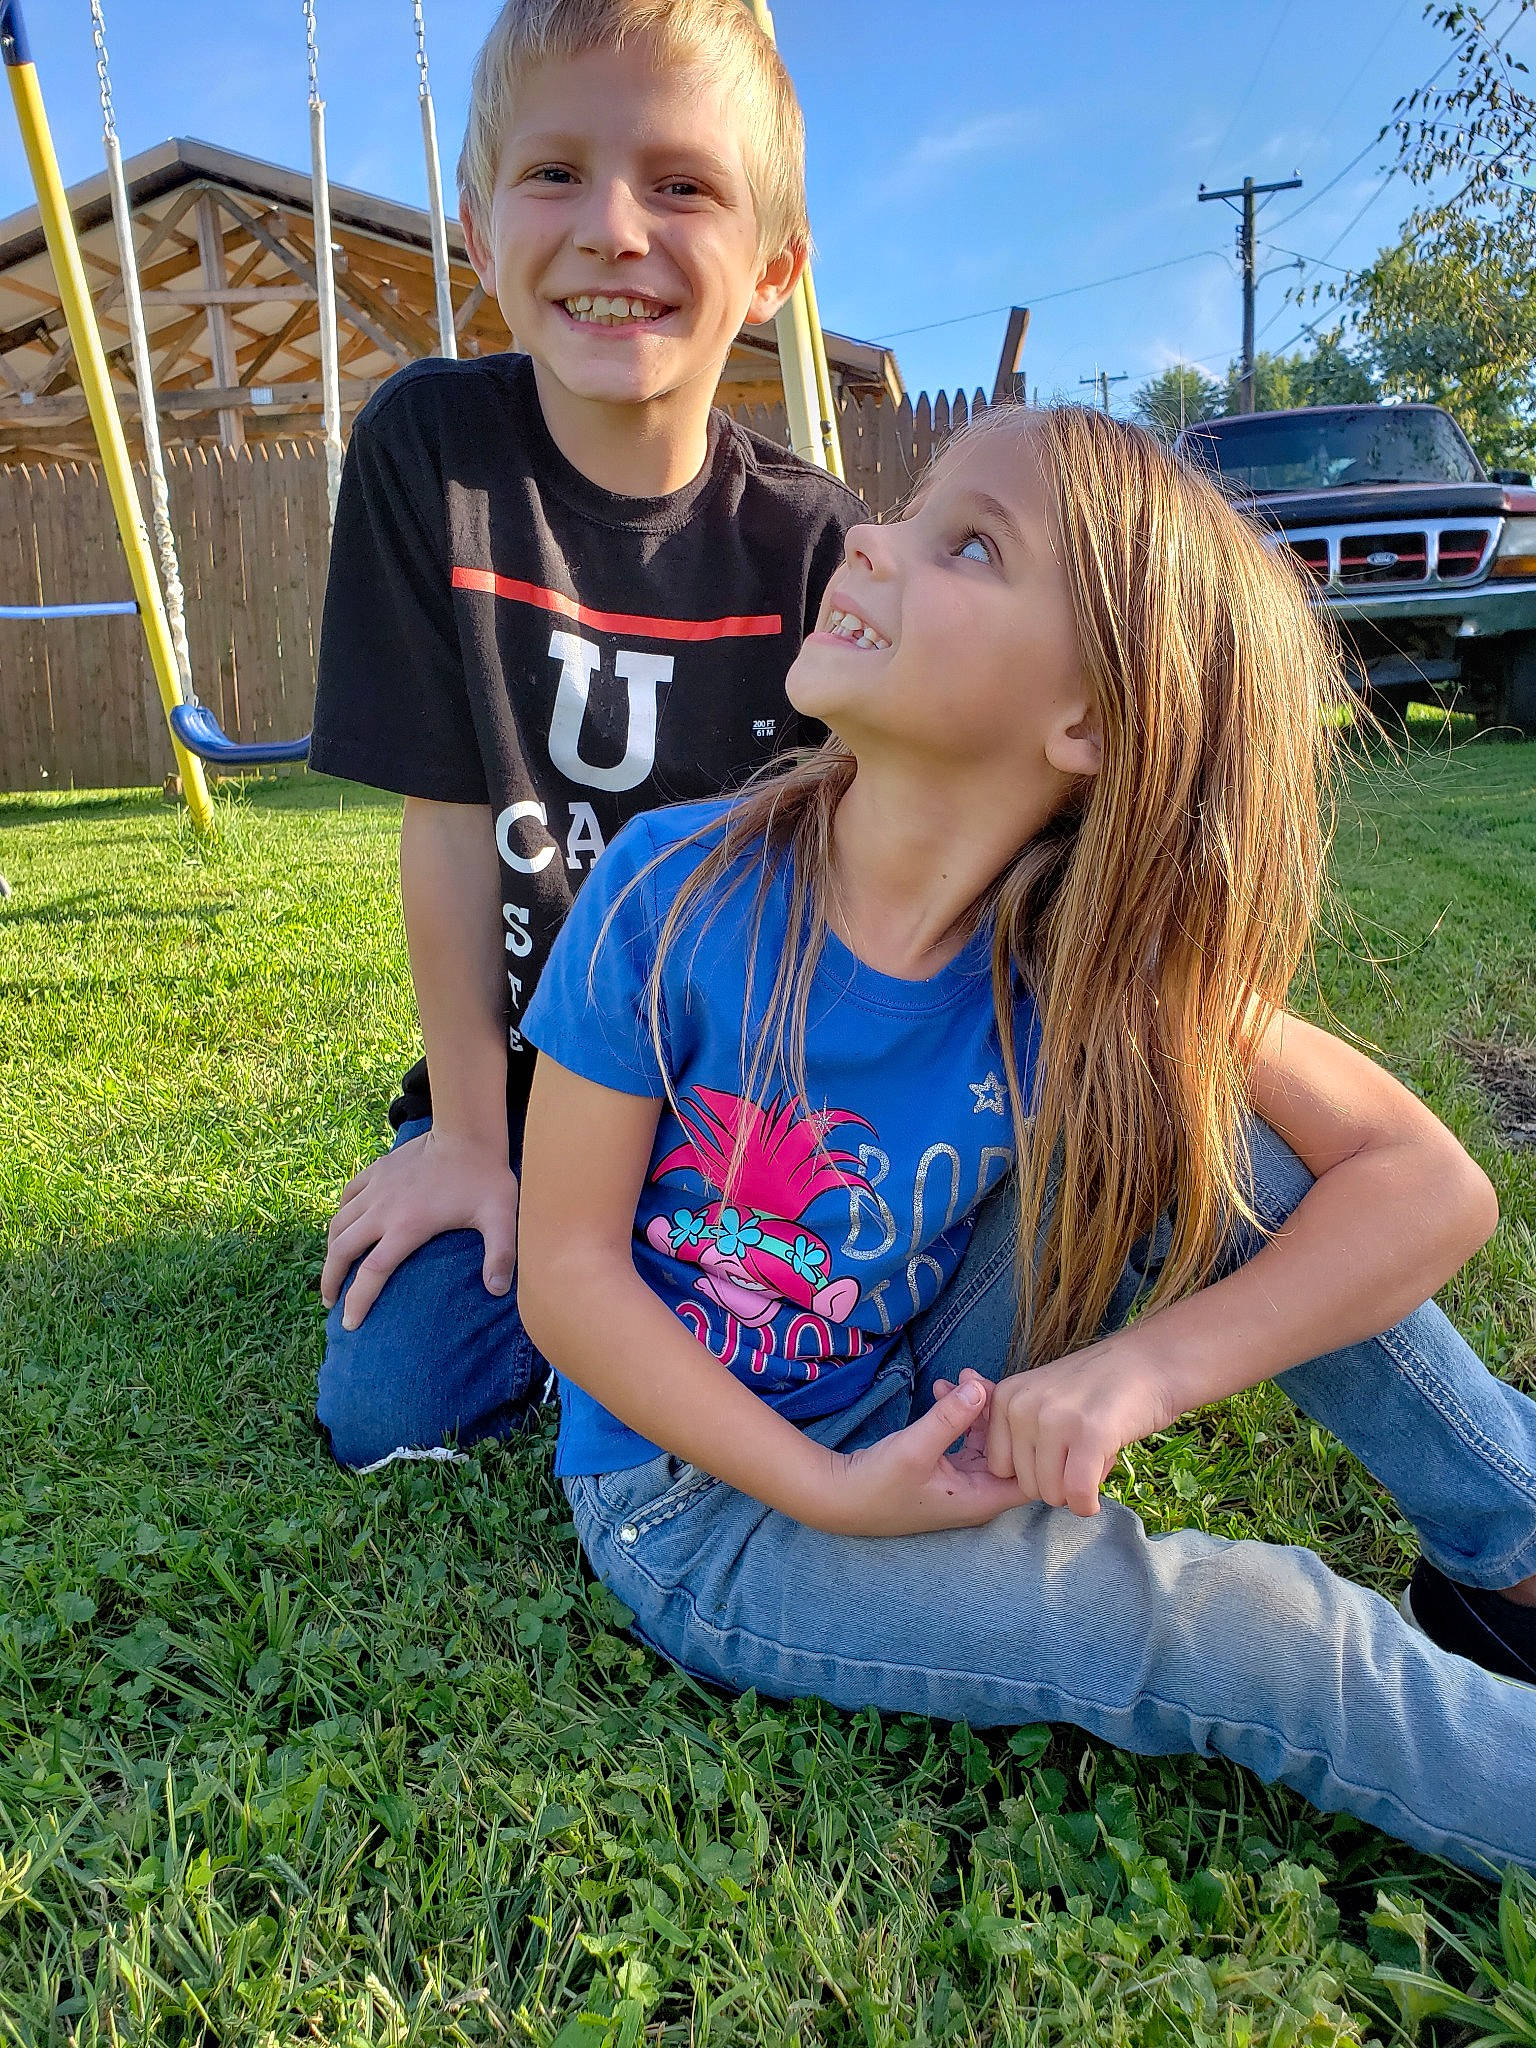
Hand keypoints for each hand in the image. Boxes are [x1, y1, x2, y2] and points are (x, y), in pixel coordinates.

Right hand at [320, 1128, 519, 1328]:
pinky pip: (346, 1196)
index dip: (357, 1301)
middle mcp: (382, 1210)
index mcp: (407, 1227)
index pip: (371, 1273)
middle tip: (330, 1302)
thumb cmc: (485, 1177)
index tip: (350, 1324)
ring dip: (330, 1250)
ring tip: (331, 1270)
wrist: (467, 1132)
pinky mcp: (376, 1171)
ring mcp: (376, 1188)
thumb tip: (497, 1291)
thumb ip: (500, 1255)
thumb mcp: (500, 1217)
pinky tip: (343, 1227)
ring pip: (337, 1224)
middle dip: (330, 1280)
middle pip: (342, 1251)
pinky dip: (340, 1215)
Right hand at [814, 1370, 1032, 1535]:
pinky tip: (943, 1391)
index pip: (1028, 1473)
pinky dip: (958, 1416)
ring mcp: (961, 1482)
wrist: (837, 1497)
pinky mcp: (944, 1471)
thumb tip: (982, 1387)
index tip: (1013, 1403)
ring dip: (974, 1409)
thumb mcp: (915, 1448)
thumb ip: (951, 1418)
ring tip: (958, 1377)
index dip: (1029, 1439)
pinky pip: (964, 1439)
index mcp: (981, 1499)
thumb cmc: (878, 1483)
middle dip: (996, 1411)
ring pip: (985, 1440)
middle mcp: (977, 1493)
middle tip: (975, 1377)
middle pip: (1007, 1450)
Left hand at [985, 1339, 1180, 1516]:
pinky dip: (1088, 1504)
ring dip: (1076, 1491)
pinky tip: (1097, 1494)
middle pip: (1026, 1485)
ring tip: (1094, 1458)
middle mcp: (1023, 1407)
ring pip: (1051, 1494)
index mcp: (1006, 1397)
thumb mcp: (1042, 1394)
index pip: (1000, 1469)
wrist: (1149, 1362)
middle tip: (1082, 1455)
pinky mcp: (1090, 1435)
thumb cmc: (1097, 1388)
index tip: (1059, 1452)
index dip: (1033, 1471)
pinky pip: (1078, 1493)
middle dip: (1056, 1483)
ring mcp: (1055, 1420)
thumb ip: (1016, 1425)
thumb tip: (996, 1470)